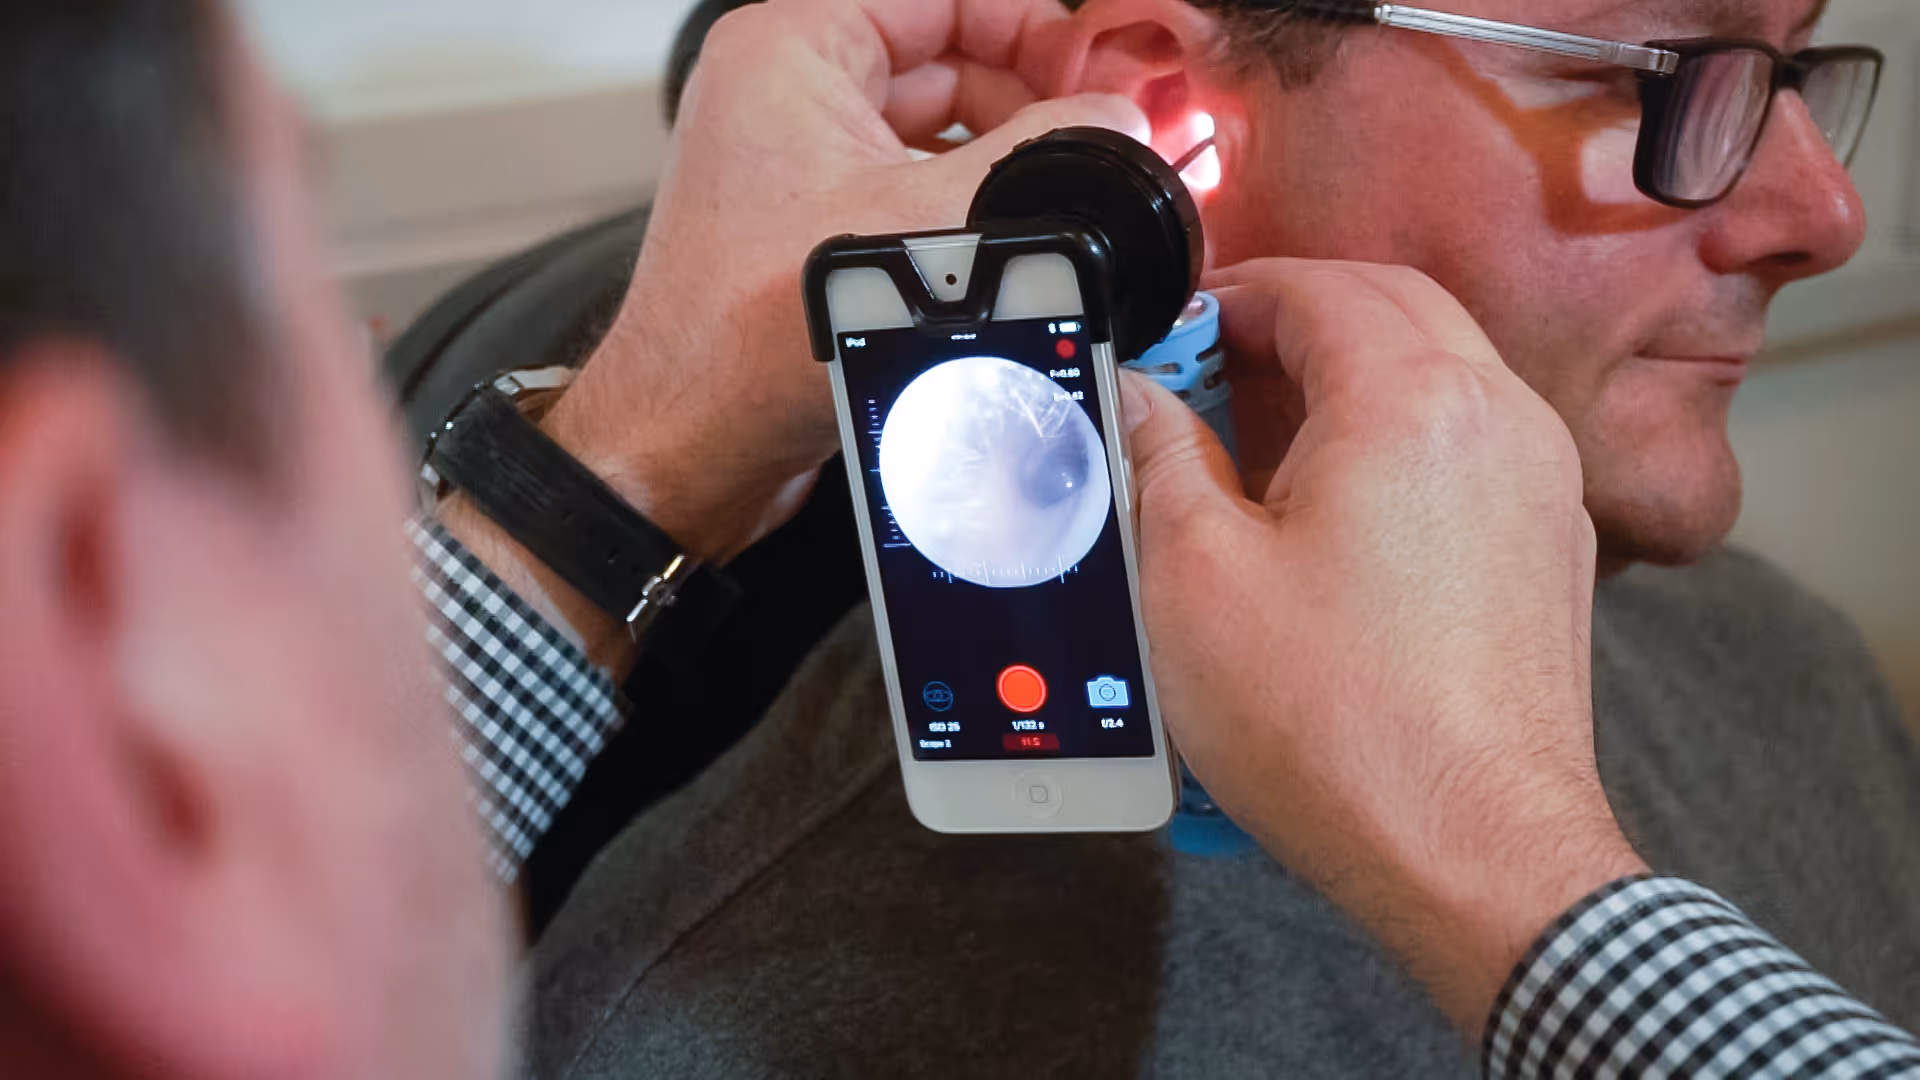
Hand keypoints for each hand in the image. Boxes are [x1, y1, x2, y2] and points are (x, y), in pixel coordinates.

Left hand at [446, 0, 1147, 670]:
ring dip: (1005, 157)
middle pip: (947, 54)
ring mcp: (800, 162)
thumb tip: (1116, 123)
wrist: (689, 449)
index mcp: (792, 51)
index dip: (1034, 23)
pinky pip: (914, 187)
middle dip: (1030, 95)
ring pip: (938, 126)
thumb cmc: (748, 341)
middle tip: (1101, 138)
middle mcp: (786, 93)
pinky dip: (969, 204)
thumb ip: (1037, 160)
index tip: (1098, 69)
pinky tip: (1020, 242)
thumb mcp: (927, 228)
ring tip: (1070, 195)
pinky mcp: (816, 229)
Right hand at [1121, 259, 1646, 1031]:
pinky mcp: (1550, 546)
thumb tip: (1141, 401)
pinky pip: (1474, 441)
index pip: (1318, 287)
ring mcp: (1539, 483)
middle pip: (1394, 305)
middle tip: (1211, 366)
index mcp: (1411, 402)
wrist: (1473, 851)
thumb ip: (1158, 459)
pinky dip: (1404, 433)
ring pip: (1443, 368)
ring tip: (1263, 439)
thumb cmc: (1343, 729)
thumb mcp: (1192, 580)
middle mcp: (1497, 420)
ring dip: (1353, 372)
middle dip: (1296, 315)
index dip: (1233, 293)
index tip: (1178, 329)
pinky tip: (1337, 508)